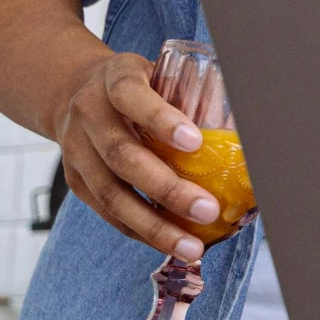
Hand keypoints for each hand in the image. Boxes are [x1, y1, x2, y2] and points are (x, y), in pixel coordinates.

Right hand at [49, 51, 223, 261]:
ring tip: (191, 246)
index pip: (131, 96)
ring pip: (112, 193)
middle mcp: (89, 114)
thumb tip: (245, 133)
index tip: (196, 142)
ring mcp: (76, 150)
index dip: (161, 119)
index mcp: (114, 79)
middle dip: (167, 188)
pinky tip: (169, 242)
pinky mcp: (75, 180)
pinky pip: (107, 211)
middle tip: (207, 209)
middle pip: (122, 155)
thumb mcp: (157, 73)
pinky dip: (140, 230)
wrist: (74, 90)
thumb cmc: (136, 85)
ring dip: (154, 225)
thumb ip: (188, 96)